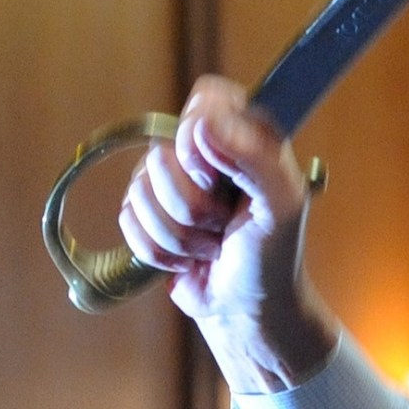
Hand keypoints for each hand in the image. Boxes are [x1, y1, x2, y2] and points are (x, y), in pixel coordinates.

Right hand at [118, 75, 336, 393]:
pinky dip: (159, 250)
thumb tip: (202, 124)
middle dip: (193, 207)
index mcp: (243, 134)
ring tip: (210, 245)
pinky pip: (127, 219)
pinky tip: (188, 257)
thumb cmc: (272, 257)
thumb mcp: (282, 206)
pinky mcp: (146, 212)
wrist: (246, 309)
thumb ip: (255, 158)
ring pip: (140, 190)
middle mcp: (204, 150)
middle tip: (224, 225)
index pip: (206, 99)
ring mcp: (170, 180)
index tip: (217, 173)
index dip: (200, 136)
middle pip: (163, 155)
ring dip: (179, 235)